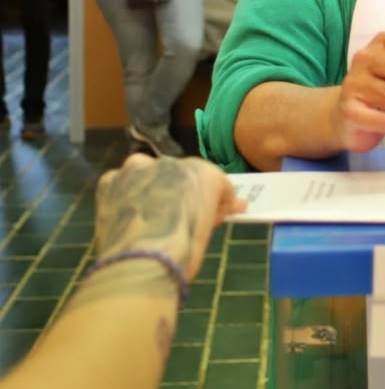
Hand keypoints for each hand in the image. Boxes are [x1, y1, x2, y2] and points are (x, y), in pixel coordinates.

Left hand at [94, 155, 246, 280]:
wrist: (139, 264)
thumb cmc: (183, 251)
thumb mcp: (207, 231)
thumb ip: (213, 212)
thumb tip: (232, 207)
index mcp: (204, 173)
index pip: (212, 182)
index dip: (210, 201)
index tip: (207, 218)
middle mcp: (172, 162)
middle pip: (179, 175)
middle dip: (179, 192)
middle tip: (174, 218)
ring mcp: (139, 168)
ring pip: (147, 172)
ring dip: (149, 186)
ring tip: (146, 215)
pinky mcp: (110, 180)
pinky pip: (120, 182)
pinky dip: (122, 194)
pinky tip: (124, 215)